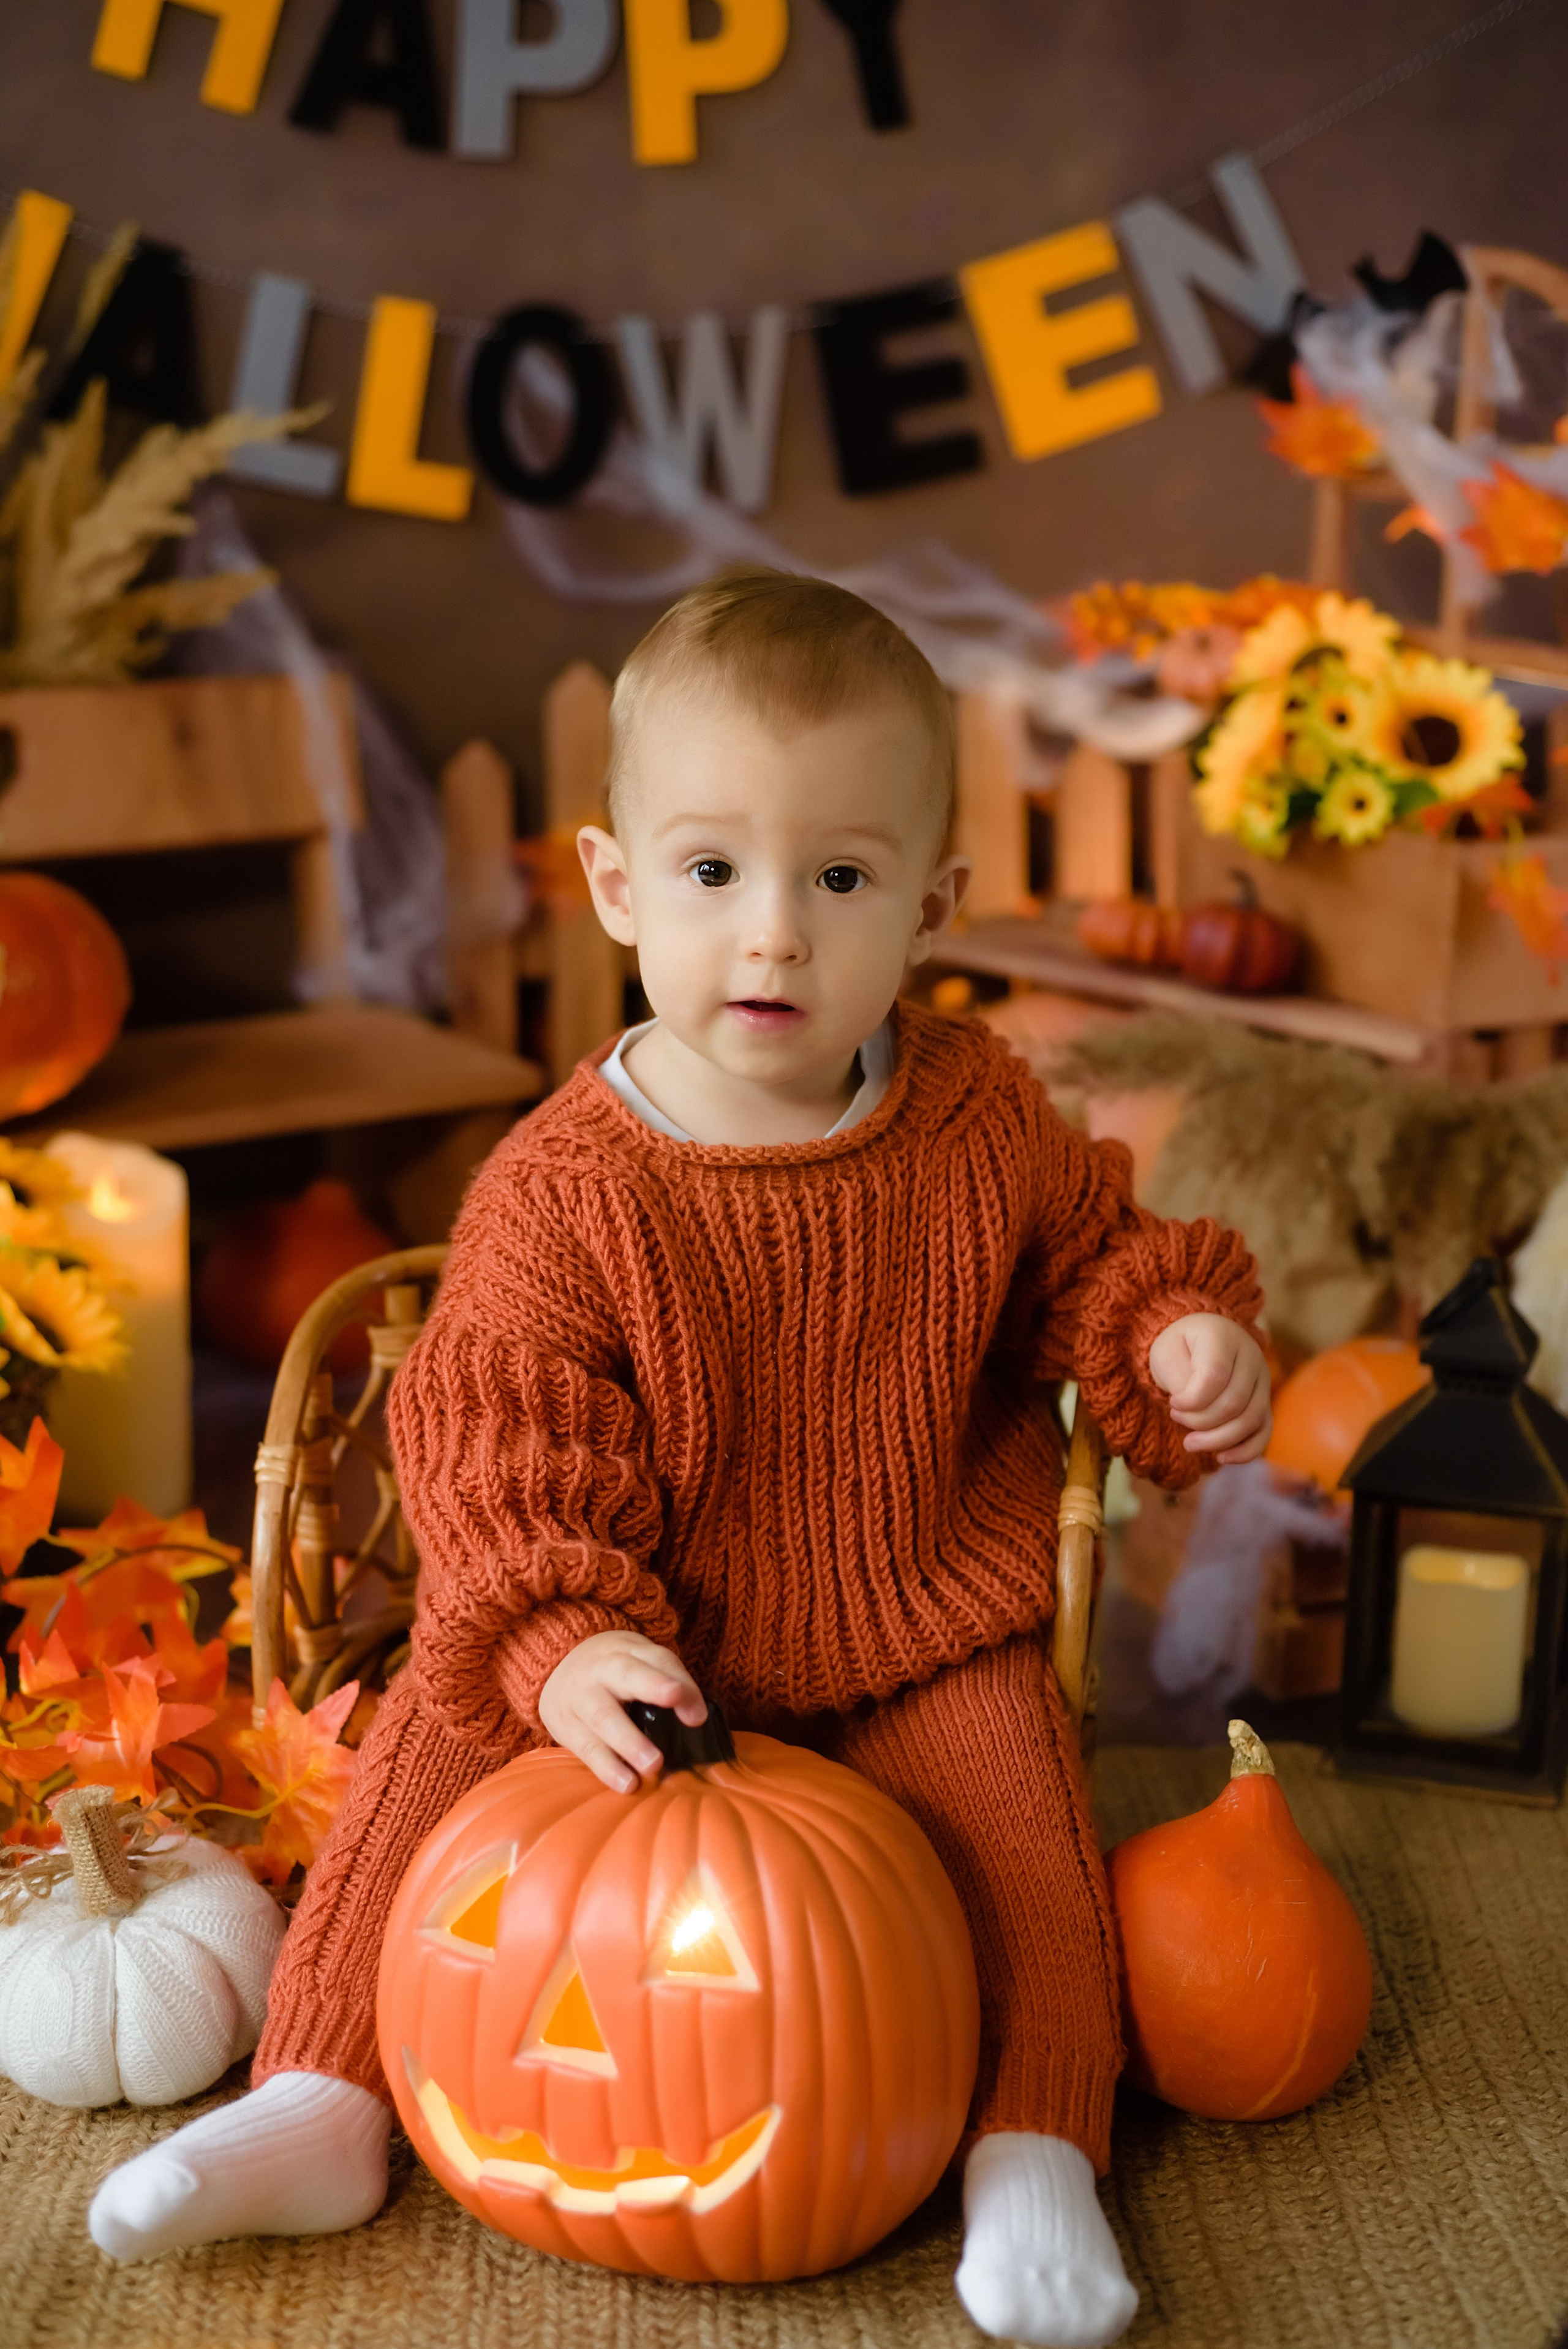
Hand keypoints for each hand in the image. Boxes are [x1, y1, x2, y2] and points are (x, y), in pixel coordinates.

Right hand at [538, 1629, 706, 1793]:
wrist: (561, 1672)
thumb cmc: (615, 1672)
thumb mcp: (642, 1663)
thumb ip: (674, 1683)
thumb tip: (697, 1718)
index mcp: (627, 1651)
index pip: (656, 1660)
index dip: (674, 1680)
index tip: (691, 1708)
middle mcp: (601, 1669)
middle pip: (626, 1676)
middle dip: (650, 1691)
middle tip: (673, 1706)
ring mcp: (579, 1697)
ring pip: (603, 1717)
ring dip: (629, 1743)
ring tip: (653, 1766)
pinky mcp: (565, 1726)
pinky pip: (586, 1748)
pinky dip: (606, 1767)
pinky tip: (627, 1783)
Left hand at [1147, 1312, 1271, 1464]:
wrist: (1197, 1344)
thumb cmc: (1179, 1349)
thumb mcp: (1166, 1354)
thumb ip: (1180, 1380)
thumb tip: (1195, 1410)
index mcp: (1223, 1337)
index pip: (1215, 1377)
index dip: (1191, 1400)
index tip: (1172, 1403)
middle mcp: (1251, 1355)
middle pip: (1233, 1402)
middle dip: (1200, 1421)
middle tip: (1175, 1418)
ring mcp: (1263, 1379)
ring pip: (1250, 1420)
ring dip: (1218, 1440)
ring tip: (1190, 1443)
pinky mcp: (1265, 1401)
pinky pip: (1264, 1431)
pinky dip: (1245, 1451)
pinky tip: (1221, 1457)